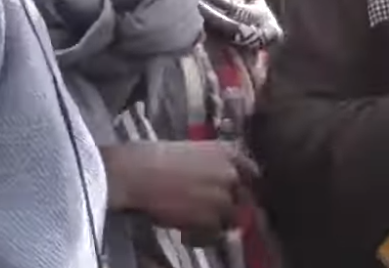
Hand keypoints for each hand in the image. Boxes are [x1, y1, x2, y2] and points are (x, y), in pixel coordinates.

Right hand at [103, 141, 258, 234]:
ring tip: (191, 223)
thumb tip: (220, 183)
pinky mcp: (212, 219)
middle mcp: (233, 173)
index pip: (253, 173)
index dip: (245, 187)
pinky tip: (184, 232)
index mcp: (229, 152)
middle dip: (229, 207)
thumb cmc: (154, 159)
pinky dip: (201, 237)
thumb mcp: (194, 152)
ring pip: (231, 219)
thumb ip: (214, 165)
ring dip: (215, 223)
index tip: (239, 196)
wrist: (136, 174)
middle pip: (244, 198)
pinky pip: (215, 235)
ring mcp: (225, 196)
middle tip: (207, 213)